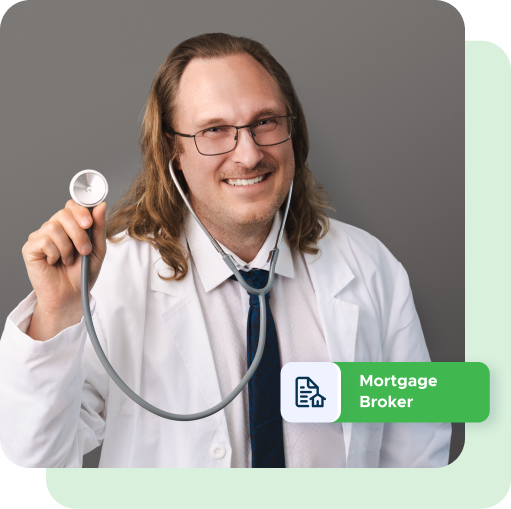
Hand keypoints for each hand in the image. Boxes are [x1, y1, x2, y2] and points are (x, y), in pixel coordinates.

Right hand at [22, 200, 106, 339]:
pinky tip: (56, 262)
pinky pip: (44, 240)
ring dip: (68, 247)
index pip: (72, 205)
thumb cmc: (83, 272)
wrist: (72, 295)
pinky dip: (55, 253)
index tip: (89, 222)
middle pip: (64, 213)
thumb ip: (99, 227)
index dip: (81, 210)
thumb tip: (100, 205)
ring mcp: (41, 236)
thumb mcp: (98, 249)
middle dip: (79, 233)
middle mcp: (54, 227)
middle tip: (85, 250)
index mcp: (70, 225)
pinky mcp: (30, 248)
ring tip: (69, 260)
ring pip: (54, 227)